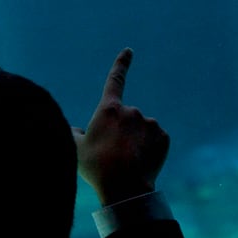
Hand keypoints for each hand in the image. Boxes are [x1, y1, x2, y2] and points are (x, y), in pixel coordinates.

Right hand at [74, 48, 168, 206]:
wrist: (125, 186)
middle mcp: (131, 111)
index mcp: (109, 109)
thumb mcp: (76, 149)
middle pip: (126, 119)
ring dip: (136, 141)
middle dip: (121, 132)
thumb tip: (75, 129)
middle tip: (112, 155)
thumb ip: (74, 134)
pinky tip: (141, 163)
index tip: (129, 51)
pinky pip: (155, 141)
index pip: (115, 80)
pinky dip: (149, 149)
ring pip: (141, 130)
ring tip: (127, 162)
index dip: (121, 64)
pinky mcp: (164, 137)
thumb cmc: (97, 167)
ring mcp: (150, 123)